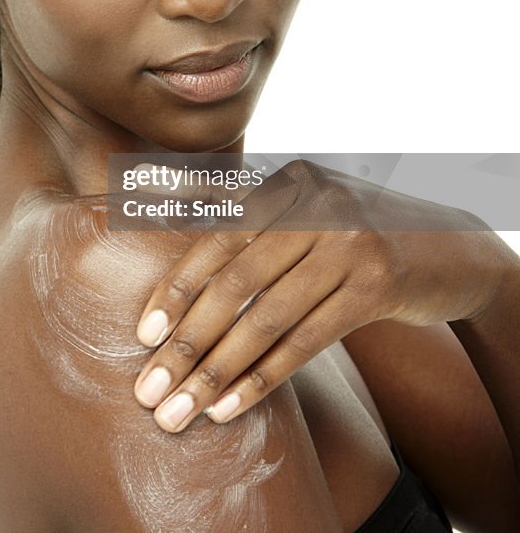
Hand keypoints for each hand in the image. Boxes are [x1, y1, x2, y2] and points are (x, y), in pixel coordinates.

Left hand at [132, 158, 509, 431]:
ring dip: (216, 371)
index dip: (175, 290)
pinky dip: (263, 378)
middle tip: (150, 388)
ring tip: (181, 409)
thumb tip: (177, 255)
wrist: (449, 249)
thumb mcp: (307, 215)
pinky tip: (229, 407)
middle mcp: (314, 205)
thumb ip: (253, 226)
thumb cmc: (357, 238)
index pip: (216, 240)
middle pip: (235, 283)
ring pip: (267, 318)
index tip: (144, 338)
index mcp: (287, 184)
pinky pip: (306, 341)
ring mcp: (348, 243)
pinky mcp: (376, 285)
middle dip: (186, 342)